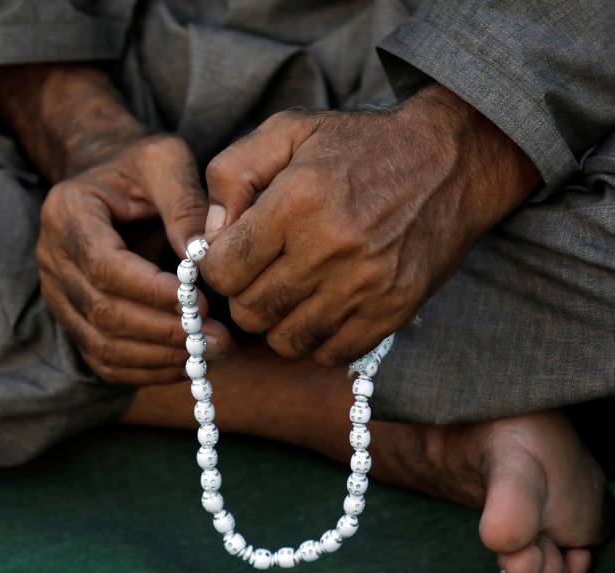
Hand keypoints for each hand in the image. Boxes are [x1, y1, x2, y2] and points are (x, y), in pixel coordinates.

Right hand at [37, 134, 231, 383]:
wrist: (106, 181)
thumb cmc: (140, 168)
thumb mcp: (166, 161)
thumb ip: (185, 203)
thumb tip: (203, 257)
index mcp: (67, 212)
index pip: (104, 266)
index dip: (152, 292)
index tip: (201, 304)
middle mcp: (52, 258)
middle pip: (102, 312)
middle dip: (165, 332)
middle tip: (218, 338)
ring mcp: (58, 295)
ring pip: (102, 345)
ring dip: (159, 357)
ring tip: (210, 353)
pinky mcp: (73, 321)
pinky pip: (103, 361)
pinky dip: (145, 371)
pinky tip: (185, 363)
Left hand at [200, 85, 539, 365]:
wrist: (450, 162)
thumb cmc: (359, 146)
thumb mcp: (287, 132)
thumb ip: (231, 175)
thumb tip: (208, 234)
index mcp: (297, 201)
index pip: (223, 270)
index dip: (217, 266)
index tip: (232, 255)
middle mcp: (330, 248)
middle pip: (249, 311)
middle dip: (243, 295)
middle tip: (260, 274)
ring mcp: (365, 286)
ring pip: (285, 341)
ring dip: (277, 322)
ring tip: (290, 291)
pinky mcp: (392, 310)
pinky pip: (331, 354)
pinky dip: (317, 340)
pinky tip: (321, 308)